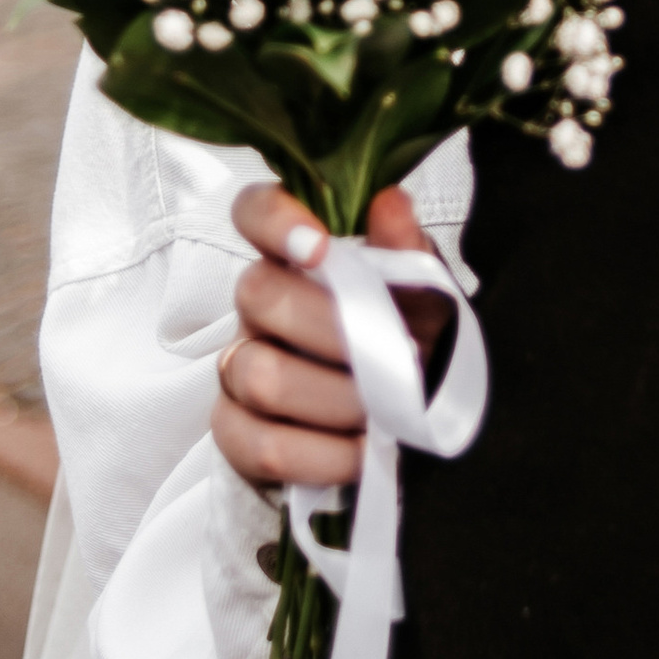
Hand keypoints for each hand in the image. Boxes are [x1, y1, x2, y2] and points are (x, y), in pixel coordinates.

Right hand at [216, 180, 437, 492]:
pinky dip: (323, 455)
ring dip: (336, 398)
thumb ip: (406, 254)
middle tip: (399, 356)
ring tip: (390, 411)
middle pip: (257, 294)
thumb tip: (390, 203)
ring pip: (260, 375)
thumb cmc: (406, 342)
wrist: (400, 424)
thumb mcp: (423, 298)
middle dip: (335, 330)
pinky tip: (366, 452)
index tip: (319, 245)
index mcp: (295, 258)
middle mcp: (255, 307)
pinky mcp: (235, 432)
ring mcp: (237, 369)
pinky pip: (261, 444)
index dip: (274, 220)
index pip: (254, 211)